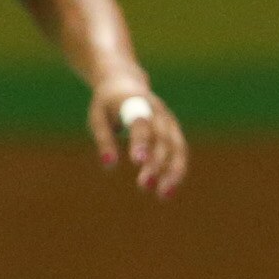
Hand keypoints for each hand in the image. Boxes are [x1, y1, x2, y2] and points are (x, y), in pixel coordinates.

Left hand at [89, 76, 187, 198]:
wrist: (125, 82)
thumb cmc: (107, 104)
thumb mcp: (98, 118)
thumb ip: (104, 140)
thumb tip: (109, 165)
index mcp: (136, 102)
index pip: (141, 123)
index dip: (141, 141)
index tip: (137, 161)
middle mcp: (158, 110)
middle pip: (162, 138)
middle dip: (156, 163)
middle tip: (143, 185)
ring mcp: (169, 120)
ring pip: (177, 147)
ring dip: (172, 171)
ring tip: (163, 195)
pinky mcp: (174, 131)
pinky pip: (180, 152)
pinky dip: (176, 171)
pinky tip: (167, 191)